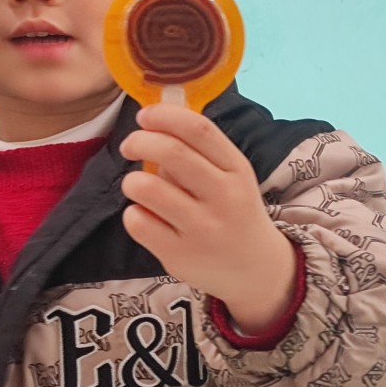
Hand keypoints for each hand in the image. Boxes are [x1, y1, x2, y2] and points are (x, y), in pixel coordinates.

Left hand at [119, 103, 297, 333]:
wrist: (256, 270)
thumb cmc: (234, 212)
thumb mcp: (232, 177)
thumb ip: (200, 151)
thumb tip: (155, 117)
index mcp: (237, 169)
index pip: (199, 129)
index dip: (164, 116)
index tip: (144, 116)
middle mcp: (223, 197)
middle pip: (171, 153)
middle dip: (139, 141)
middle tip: (130, 145)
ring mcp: (202, 229)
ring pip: (148, 188)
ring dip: (132, 180)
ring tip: (138, 186)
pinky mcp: (180, 255)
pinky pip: (138, 223)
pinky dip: (133, 214)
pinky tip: (145, 216)